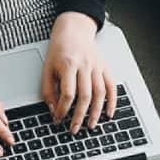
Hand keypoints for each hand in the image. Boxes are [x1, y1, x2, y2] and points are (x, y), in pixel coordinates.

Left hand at [43, 12, 117, 133]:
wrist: (74, 30)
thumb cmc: (59, 50)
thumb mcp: (47, 68)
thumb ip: (49, 90)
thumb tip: (53, 110)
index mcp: (68, 65)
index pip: (68, 93)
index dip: (63, 109)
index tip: (59, 119)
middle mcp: (85, 66)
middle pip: (85, 96)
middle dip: (79, 116)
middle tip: (75, 129)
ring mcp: (97, 67)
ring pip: (100, 94)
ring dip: (96, 113)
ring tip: (91, 125)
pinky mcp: (105, 68)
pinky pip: (112, 87)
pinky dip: (112, 102)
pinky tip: (108, 114)